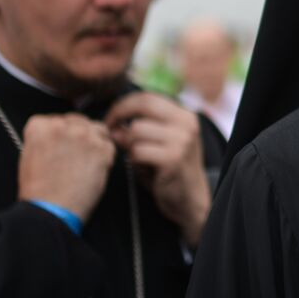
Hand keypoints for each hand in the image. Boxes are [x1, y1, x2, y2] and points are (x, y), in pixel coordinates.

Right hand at [18, 113, 116, 222]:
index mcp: (39, 126)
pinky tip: (94, 169)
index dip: (60, 134)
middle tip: (74, 155)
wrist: (50, 211)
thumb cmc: (38, 190)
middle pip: (77, 120)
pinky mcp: (102, 149)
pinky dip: (105, 155)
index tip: (60, 146)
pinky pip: (109, 145)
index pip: (55, 119)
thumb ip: (43, 138)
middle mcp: (63, 125)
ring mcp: (84, 136)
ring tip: (85, 161)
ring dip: (93, 140)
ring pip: (96, 128)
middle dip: (77, 134)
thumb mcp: (29, 156)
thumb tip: (57, 133)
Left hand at [106, 93, 210, 246]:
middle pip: (143, 105)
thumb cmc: (169, 170)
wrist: (189, 199)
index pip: (148, 97)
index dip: (124, 105)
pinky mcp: (173, 159)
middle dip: (119, 115)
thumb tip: (113, 124)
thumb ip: (141, 128)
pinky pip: (138, 151)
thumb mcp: (159, 143)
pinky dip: (133, 159)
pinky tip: (140, 167)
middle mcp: (186, 124)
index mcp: (184, 115)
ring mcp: (182, 140)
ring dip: (127, 144)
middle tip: (108, 129)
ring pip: (137, 130)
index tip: (111, 118)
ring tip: (134, 155)